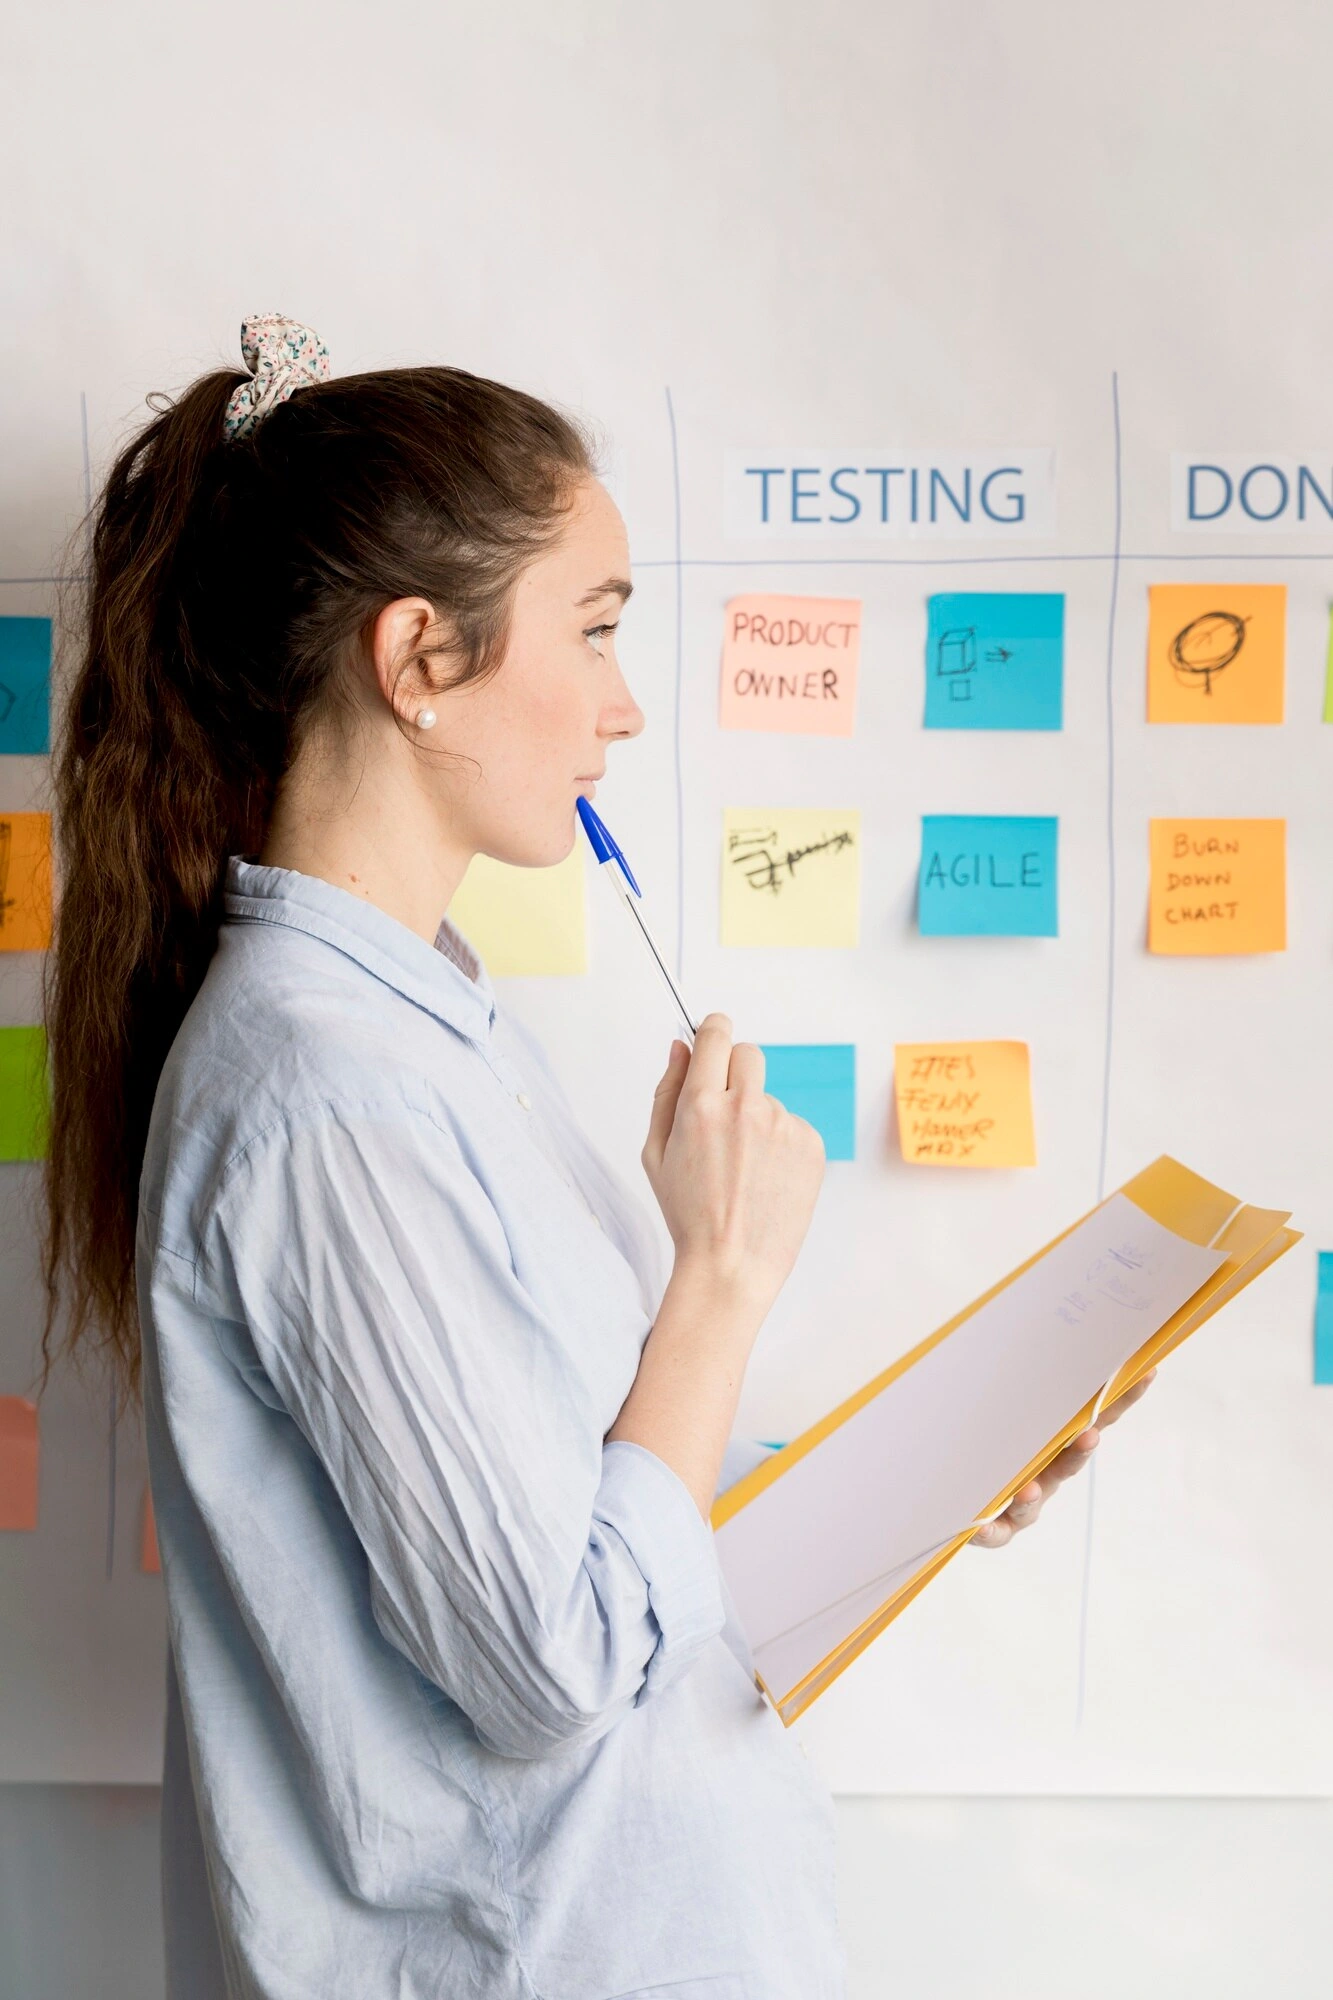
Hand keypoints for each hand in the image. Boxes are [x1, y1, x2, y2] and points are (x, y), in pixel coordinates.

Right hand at [641, 1012, 825, 1314]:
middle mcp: (746, 1107)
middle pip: (748, 1054)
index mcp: (701, 1105)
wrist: (732, 1264)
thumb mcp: (656, 1152)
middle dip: (734, 1072)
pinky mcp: (812, 1144)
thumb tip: (681, 1046)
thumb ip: (666, 1091)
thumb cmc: (688, 1213)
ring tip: (744, 1169)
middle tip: (724, 1113)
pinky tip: (766, 1178)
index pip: (715, 1035)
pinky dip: (780, 1145)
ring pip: (768, 1098)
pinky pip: (792, 1126)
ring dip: (756, 1119)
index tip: (713, 1035)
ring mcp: (783, 1125)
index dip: (712, 1031)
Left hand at [969, 1368, 1156, 1548]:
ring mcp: (1023, 1502)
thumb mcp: (1007, 1409)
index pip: (1093, 1420)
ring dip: (1033, 1496)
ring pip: (1032, 1501)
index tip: (1144, 1373)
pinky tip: (980, 1526)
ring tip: (1030, 1490)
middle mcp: (1046, 1475)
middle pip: (1069, 1463)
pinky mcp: (996, 1528)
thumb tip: (1027, 1329)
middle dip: (1080, 1452)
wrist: (961, 1497)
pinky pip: (993, 1529)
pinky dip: (988, 1529)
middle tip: (1089, 1437)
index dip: (1120, 1399)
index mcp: (1055, 1443)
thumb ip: (1019, 1381)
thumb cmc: (990, 1446)